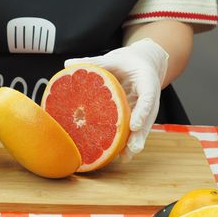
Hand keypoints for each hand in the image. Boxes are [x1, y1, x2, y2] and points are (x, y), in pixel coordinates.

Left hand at [65, 38, 168, 158]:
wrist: (143, 64)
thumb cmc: (127, 62)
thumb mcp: (113, 58)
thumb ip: (94, 62)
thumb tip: (68, 63)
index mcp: (147, 81)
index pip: (148, 97)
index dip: (142, 112)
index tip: (134, 125)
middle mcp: (149, 99)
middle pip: (147, 119)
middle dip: (139, 135)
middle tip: (132, 149)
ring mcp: (145, 110)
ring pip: (143, 129)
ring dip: (134, 143)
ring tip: (125, 157)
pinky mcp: (139, 117)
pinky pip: (135, 130)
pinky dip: (127, 142)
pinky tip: (117, 155)